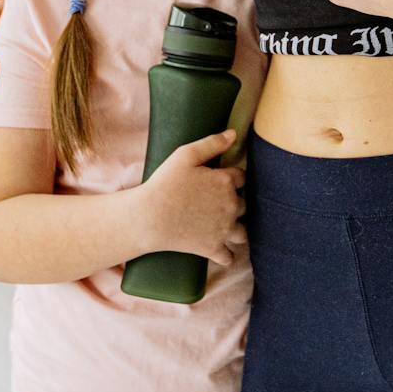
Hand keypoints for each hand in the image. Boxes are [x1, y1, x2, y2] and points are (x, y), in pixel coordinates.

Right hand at [136, 129, 247, 264]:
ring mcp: (224, 229)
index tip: (219, 181)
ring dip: (235, 230)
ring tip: (222, 227)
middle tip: (216, 204)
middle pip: (244, 204)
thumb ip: (211, 143)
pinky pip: (229, 257)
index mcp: (225, 182)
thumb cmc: (164, 184)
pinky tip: (221, 250)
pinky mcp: (213, 249)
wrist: (149, 217)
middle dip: (234, 203)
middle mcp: (231, 206)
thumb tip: (234, 134)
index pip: (241, 177)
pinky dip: (226, 255)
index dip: (230, 178)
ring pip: (242, 232)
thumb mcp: (185, 155)